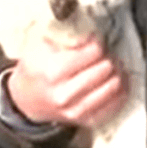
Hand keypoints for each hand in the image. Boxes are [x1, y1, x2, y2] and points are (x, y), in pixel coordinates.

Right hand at [5, 35, 127, 128]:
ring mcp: (77, 110)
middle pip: (106, 68)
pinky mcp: (87, 121)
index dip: (97, 43)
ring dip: (116, 72)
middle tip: (103, 53)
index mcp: (53, 71)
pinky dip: (120, 91)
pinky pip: (116, 104)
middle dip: (107, 57)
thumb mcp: (38, 44)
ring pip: (115, 86)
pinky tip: (114, 81)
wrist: (26, 99)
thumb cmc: (34, 68)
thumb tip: (87, 26)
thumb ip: (62, 32)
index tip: (93, 41)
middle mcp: (65, 94)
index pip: (93, 52)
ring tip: (110, 65)